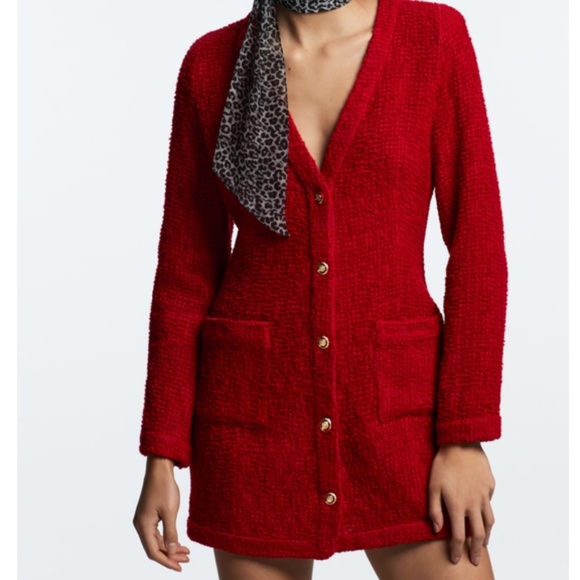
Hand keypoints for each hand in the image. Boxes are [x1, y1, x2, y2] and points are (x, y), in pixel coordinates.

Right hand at [133, 455, 190, 570]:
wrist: (160, 468)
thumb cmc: (164, 487)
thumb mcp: (170, 512)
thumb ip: (170, 533)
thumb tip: (170, 552)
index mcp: (143, 526)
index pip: (153, 552)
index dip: (166, 562)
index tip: (180, 568)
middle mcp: (141, 525)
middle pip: (155, 548)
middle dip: (170, 556)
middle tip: (187, 560)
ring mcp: (144, 520)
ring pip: (157, 541)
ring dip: (170, 548)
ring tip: (186, 552)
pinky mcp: (149, 515)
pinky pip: (158, 532)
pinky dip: (168, 538)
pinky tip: (178, 542)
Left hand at [428, 442, 495, 566]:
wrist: (461, 442)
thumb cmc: (442, 463)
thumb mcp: (432, 486)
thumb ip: (434, 509)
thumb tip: (436, 529)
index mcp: (457, 505)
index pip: (458, 536)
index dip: (456, 550)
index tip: (455, 559)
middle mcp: (473, 503)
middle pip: (478, 534)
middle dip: (476, 550)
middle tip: (475, 559)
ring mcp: (483, 494)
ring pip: (489, 520)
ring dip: (487, 535)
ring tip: (484, 542)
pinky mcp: (490, 485)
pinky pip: (489, 502)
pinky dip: (487, 512)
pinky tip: (483, 513)